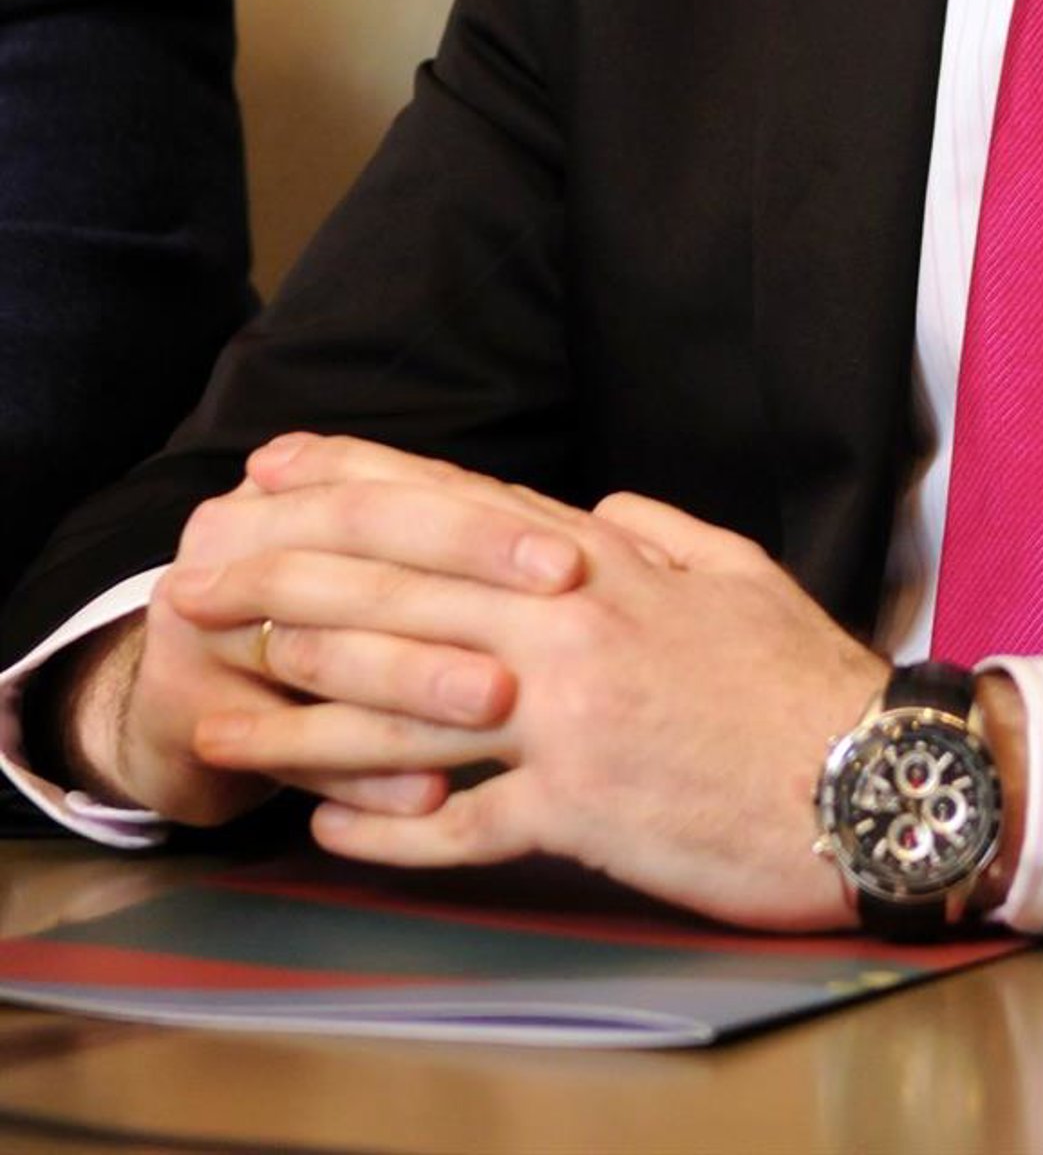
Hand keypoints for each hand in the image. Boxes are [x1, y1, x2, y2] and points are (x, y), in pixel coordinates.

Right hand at [57, 451, 585, 828]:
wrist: (189, 703)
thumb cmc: (324, 620)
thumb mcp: (384, 560)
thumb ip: (468, 537)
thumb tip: (605, 524)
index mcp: (294, 490)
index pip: (399, 491)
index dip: (482, 523)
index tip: (572, 556)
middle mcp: (237, 540)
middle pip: (359, 561)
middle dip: (460, 593)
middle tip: (555, 619)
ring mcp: (207, 630)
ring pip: (322, 653)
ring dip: (415, 684)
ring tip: (501, 706)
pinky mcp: (193, 719)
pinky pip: (287, 749)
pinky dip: (362, 778)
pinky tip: (429, 800)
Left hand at [168, 434, 884, 928]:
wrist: (876, 780)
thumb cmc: (807, 680)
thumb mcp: (738, 572)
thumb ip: (659, 532)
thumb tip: (601, 509)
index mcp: (603, 564)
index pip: (455, 511)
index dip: (356, 487)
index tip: (274, 471)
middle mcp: (571, 629)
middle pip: (402, 599)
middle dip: (288, 588)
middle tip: (196, 587)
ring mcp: (572, 721)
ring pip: (409, 712)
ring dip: (305, 720)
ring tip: (222, 721)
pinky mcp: (584, 814)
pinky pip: (465, 825)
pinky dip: (391, 833)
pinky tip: (326, 833)